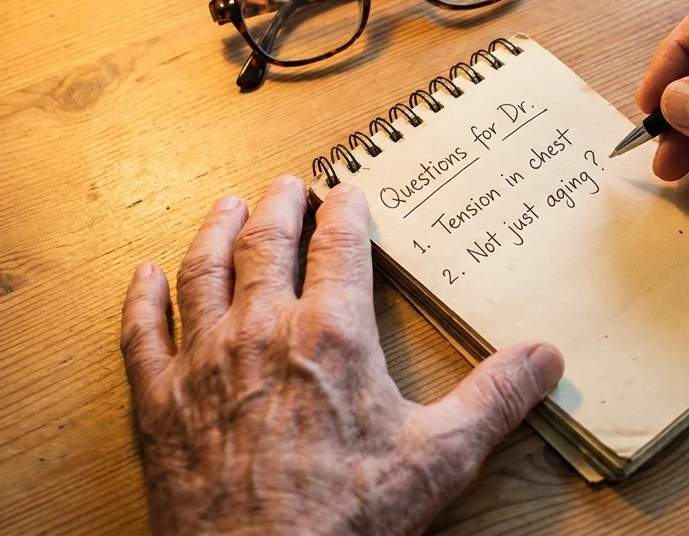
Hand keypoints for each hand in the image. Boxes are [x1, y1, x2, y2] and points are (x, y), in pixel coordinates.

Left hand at [120, 176, 563, 535]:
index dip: (344, 211)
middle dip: (277, 207)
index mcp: (332, 335)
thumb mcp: (441, 457)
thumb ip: (495, 398)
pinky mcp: (159, 403)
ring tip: (224, 206)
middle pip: (264, 245)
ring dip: (213, 232)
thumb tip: (546, 356)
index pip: (338, 247)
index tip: (347, 191)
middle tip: (285, 185)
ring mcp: (203, 363)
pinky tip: (143, 276)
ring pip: (202, 273)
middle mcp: (262, 331)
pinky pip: (142, 334)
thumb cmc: (347, 518)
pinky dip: (142, 299)